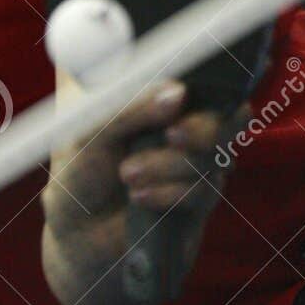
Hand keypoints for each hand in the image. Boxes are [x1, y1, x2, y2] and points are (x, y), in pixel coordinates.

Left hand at [42, 79, 248, 266]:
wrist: (79, 235)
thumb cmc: (78, 170)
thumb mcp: (89, 131)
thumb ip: (131, 108)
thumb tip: (178, 94)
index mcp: (154, 92)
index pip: (196, 70)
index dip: (209, 74)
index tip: (187, 88)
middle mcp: (182, 121)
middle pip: (225, 111)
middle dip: (201, 126)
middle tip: (172, 136)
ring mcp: (195, 159)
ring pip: (212, 153)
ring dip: (167, 165)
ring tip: (127, 174)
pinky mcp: (200, 197)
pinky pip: (205, 188)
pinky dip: (169, 192)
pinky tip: (139, 197)